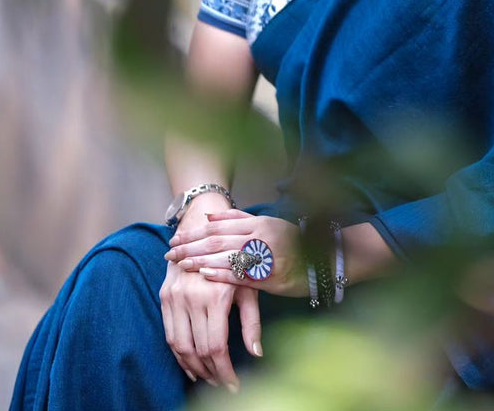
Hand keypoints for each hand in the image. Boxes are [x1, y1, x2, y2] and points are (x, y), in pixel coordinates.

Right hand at [159, 258, 260, 390]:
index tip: (234, 385)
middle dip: (211, 372)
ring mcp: (175, 297)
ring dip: (193, 367)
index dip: (225, 371)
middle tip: (222, 383)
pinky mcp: (165, 296)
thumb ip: (251, 322)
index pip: (217, 346)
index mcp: (216, 295)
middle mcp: (192, 297)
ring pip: (179, 345)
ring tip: (208, 376)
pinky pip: (168, 333)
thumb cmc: (234, 260)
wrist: (204, 232)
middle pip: (198, 349)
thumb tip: (257, 353)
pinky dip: (178, 353)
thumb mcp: (248, 287)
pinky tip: (191, 363)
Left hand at [165, 210, 305, 296]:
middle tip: (170, 252)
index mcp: (257, 222)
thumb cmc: (291, 242)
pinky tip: (204, 275)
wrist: (323, 260)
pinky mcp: (270, 276)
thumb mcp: (269, 223)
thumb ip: (241, 219)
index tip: (176, 237)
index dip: (194, 231)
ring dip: (200, 259)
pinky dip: (221, 274)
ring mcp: (265, 255)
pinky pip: (242, 275)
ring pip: (225, 255)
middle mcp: (259, 236)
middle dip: (191, 246)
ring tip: (180, 263)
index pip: (218, 225)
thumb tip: (210, 216)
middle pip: (217, 239)